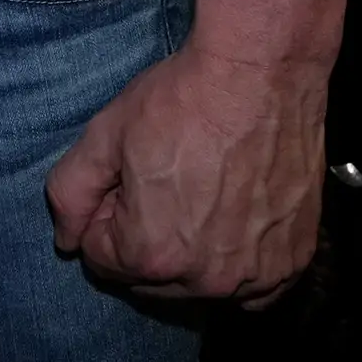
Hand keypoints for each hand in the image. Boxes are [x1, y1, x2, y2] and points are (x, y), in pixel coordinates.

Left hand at [46, 38, 328, 306]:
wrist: (261, 73)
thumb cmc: (183, 99)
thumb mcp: (103, 136)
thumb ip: (69, 195)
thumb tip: (66, 242)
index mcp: (152, 255)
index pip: (102, 258)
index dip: (105, 214)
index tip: (127, 179)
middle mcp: (208, 279)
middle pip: (151, 280)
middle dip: (145, 240)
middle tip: (165, 183)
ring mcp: (258, 274)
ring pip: (201, 284)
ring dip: (192, 256)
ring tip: (201, 194)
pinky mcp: (295, 259)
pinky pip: (257, 288)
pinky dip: (242, 268)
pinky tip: (237, 224)